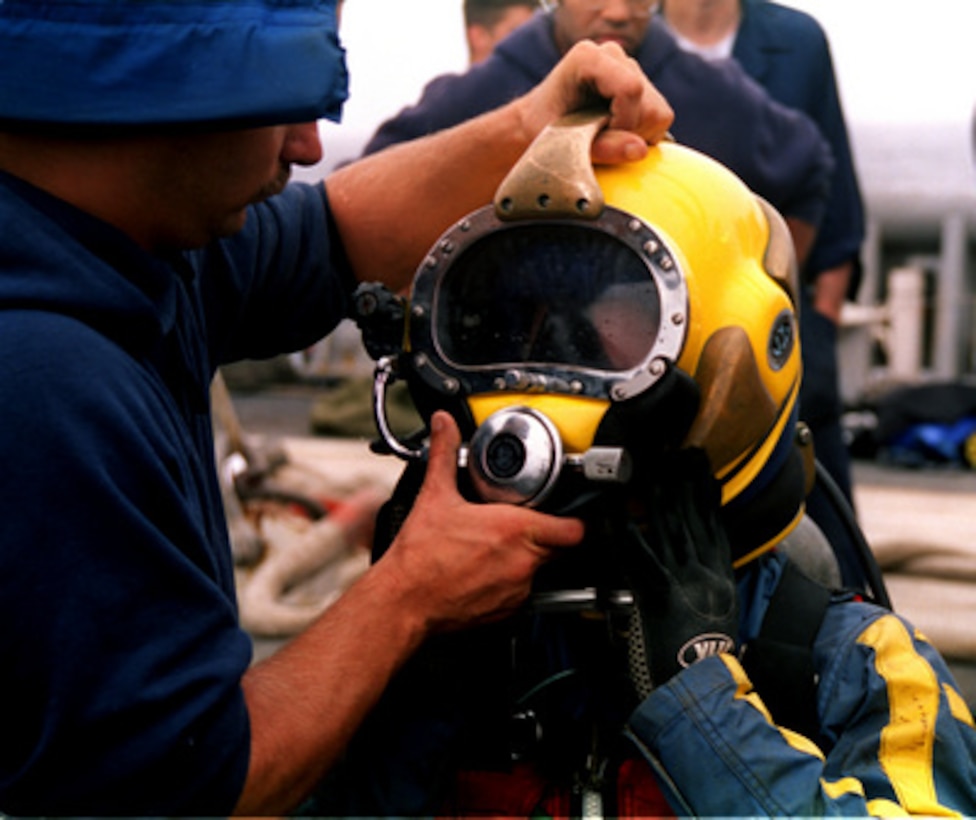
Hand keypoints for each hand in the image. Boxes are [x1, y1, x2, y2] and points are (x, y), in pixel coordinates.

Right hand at [378, 411, 584, 633]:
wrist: (404, 601)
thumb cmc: (420, 557)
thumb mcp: (434, 496)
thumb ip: (445, 453)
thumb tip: (444, 425)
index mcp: (514, 530)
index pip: (574, 529)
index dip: (573, 519)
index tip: (562, 512)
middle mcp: (523, 562)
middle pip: (560, 548)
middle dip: (548, 535)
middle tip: (525, 524)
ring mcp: (518, 590)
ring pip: (542, 571)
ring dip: (528, 558)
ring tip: (499, 548)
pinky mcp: (508, 611)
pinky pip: (524, 594)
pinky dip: (512, 581)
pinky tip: (487, 571)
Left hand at [518, 40, 673, 163]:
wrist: (537, 125)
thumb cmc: (543, 132)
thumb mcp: (566, 144)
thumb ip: (603, 148)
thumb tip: (640, 150)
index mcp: (588, 58)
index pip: (630, 89)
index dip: (623, 123)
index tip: (600, 138)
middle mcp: (612, 55)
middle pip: (649, 105)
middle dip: (628, 134)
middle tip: (597, 141)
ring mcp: (628, 67)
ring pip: (658, 114)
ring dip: (635, 136)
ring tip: (603, 136)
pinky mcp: (640, 84)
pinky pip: (659, 118)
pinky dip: (640, 135)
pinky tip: (614, 132)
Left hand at [623, 448, 738, 693]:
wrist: (705, 691)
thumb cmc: (710, 662)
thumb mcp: (722, 619)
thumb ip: (714, 591)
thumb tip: (709, 570)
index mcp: (721, 579)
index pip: (715, 529)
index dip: (709, 499)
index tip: (705, 475)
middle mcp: (706, 574)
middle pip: (694, 519)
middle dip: (686, 484)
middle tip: (680, 456)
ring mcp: (684, 581)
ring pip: (672, 530)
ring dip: (662, 496)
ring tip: (657, 469)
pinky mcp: (660, 594)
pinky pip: (642, 558)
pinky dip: (630, 534)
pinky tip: (621, 515)